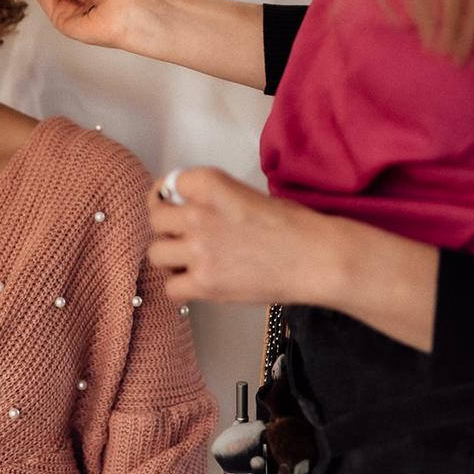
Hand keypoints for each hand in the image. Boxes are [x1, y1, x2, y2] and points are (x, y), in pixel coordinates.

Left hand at [147, 169, 438, 350]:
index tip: (174, 207)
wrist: (319, 259)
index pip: (165, 186)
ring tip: (189, 262)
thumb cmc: (294, 226)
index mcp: (210, 184)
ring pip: (156, 254)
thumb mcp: (248, 195)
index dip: (167, 198)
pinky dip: (180, 289)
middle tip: (182, 238)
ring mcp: (199, 250)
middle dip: (166, 229)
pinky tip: (197, 284)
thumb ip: (213, 199)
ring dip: (169, 259)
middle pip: (155, 220)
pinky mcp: (205, 284)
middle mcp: (198, 214)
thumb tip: (186, 211)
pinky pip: (170, 289)